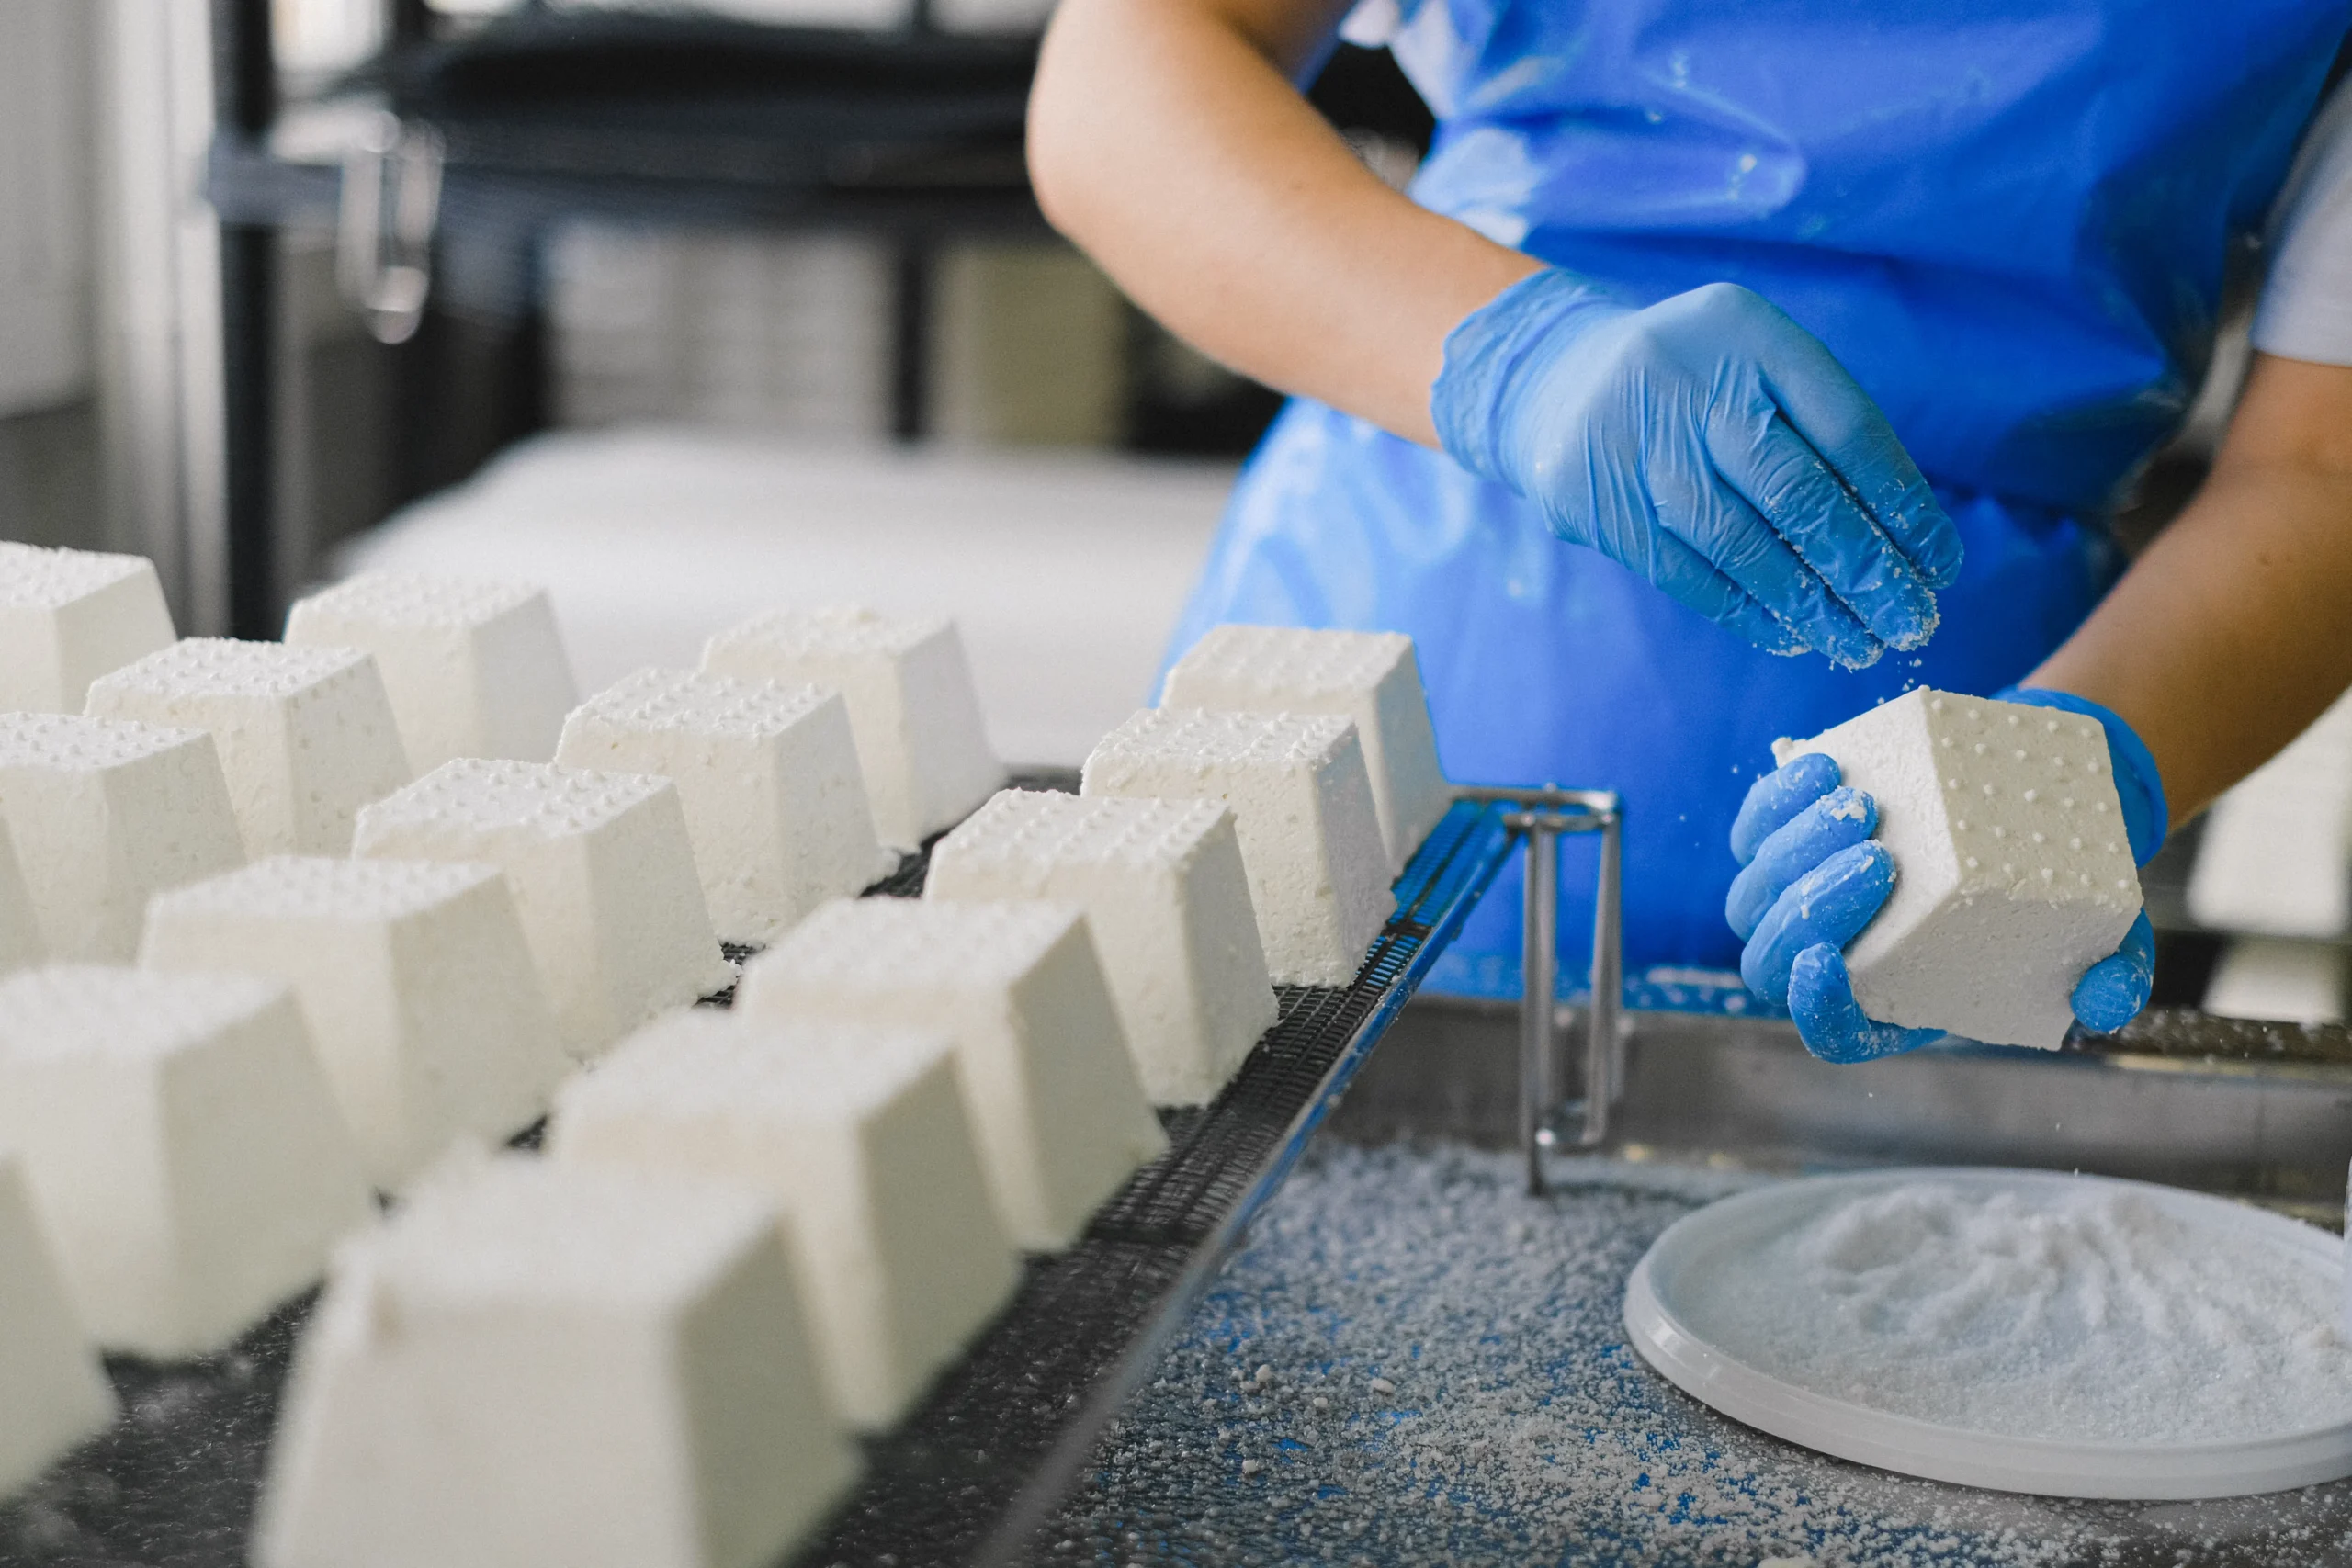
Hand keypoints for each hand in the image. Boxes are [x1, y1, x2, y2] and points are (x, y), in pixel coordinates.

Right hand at [1433, 272, 1963, 668]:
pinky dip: (1745, 611)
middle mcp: (1685, 378)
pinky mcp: (1592, 501)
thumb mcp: (1754, 364)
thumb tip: (1904, 544)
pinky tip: (1789, 635)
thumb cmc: (1694, 383)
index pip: (1847, 428)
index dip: (1901, 504)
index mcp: (1747, 331)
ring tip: (1857, 645)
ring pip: (1740, 543)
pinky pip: (1684, 572)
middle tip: (1910, 621)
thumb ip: (1817, 428)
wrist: (1554, 380)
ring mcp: (1630, 441)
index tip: (1939, 564)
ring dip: (1809, 606)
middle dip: (1864, 568)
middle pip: (1796, 491)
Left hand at [1726, 691, 2168, 1061]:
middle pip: (1776, 956)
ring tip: (1862, 809)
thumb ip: (2112, 979)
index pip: (1832, 1030)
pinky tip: (1827, 771)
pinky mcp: (1789, 836)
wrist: (2032, 806)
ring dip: (1795, 850)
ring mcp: (1800, 896)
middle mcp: (1831, 957)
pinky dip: (1778, 801)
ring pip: (1757, 891)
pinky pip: (1755, 827)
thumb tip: (2104, 1001)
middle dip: (1815, 909)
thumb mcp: (2104, 939)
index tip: (1825, 965)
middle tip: (1880, 861)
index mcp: (1892, 1003)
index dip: (1817, 1009)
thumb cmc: (2055, 892)